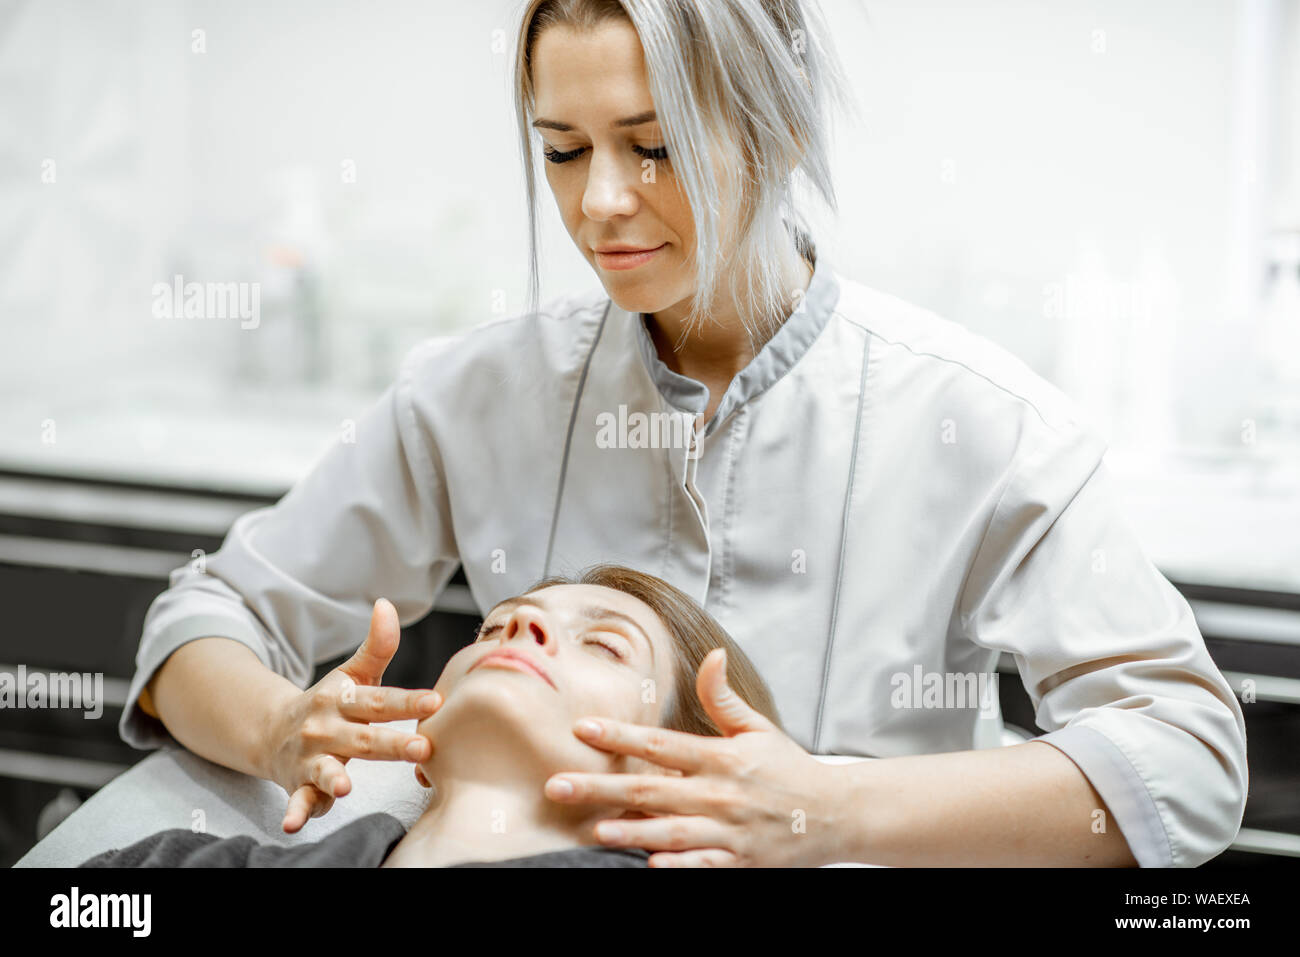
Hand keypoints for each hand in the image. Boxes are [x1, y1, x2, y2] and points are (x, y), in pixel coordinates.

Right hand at [264, 598, 443, 832]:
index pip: (380, 700)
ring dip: (334, 777)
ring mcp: (311, 757)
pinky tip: (294, 825)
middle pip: (363, 737)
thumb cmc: (331, 704)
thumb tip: (387, 604)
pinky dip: (295, 812)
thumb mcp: (353, 675)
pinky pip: (298, 800)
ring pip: (325, 769)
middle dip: (391, 744)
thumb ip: (377, 646)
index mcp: (344, 699)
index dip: (407, 701)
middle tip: (422, 748)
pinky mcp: (299, 784)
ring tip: (347, 786)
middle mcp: (327, 728)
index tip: (435, 701)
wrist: (273, 731)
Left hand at [543, 648, 838, 866]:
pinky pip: (701, 865)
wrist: (835, 815)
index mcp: (722, 757)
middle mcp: (720, 794)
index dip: (621, 736)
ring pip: (671, 832)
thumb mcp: (758, 728)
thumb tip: (712, 655)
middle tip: (557, 787)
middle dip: (601, 788)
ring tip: (593, 829)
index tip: (583, 729)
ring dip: (631, 831)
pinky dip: (677, 865)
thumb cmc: (789, 769)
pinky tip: (646, 864)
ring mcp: (728, 831)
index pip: (661, 744)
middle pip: (652, 789)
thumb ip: (723, 698)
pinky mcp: (738, 862)